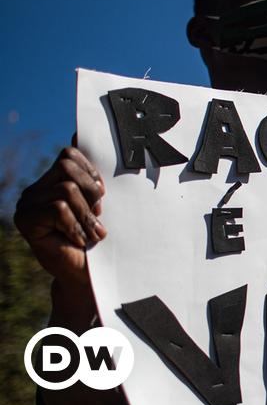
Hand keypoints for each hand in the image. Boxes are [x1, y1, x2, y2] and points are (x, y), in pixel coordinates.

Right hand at [14, 145, 106, 288]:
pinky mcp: (25, 220)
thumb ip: (91, 172)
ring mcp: (27, 203)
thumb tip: (81, 131)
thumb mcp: (99, 200)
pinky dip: (75, 225)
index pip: (70, 155)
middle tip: (97, 218)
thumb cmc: (96, 236)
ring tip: (91, 234)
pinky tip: (78, 240)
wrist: (87, 273)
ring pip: (66, 189)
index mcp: (52, 180)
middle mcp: (36, 188)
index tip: (102, 197)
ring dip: (86, 215)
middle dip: (91, 194)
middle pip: (67, 167)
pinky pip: (58, 208)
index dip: (92, 173)